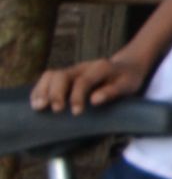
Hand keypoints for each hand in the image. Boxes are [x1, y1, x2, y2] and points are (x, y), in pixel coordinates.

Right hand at [30, 50, 148, 113]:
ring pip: (51, 75)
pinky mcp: (65, 75)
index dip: (78, 96)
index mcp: (100, 68)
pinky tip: (36, 102)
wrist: (126, 66)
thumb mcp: (128, 85)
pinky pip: (47, 79)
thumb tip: (95, 100)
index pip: (83, 81)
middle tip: (56, 110)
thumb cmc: (127, 78)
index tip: (77, 112)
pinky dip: (39, 90)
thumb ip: (113, 91)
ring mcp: (72, 70)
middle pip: (62, 75)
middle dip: (56, 93)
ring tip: (39, 107)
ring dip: (43, 91)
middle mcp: (83, 67)